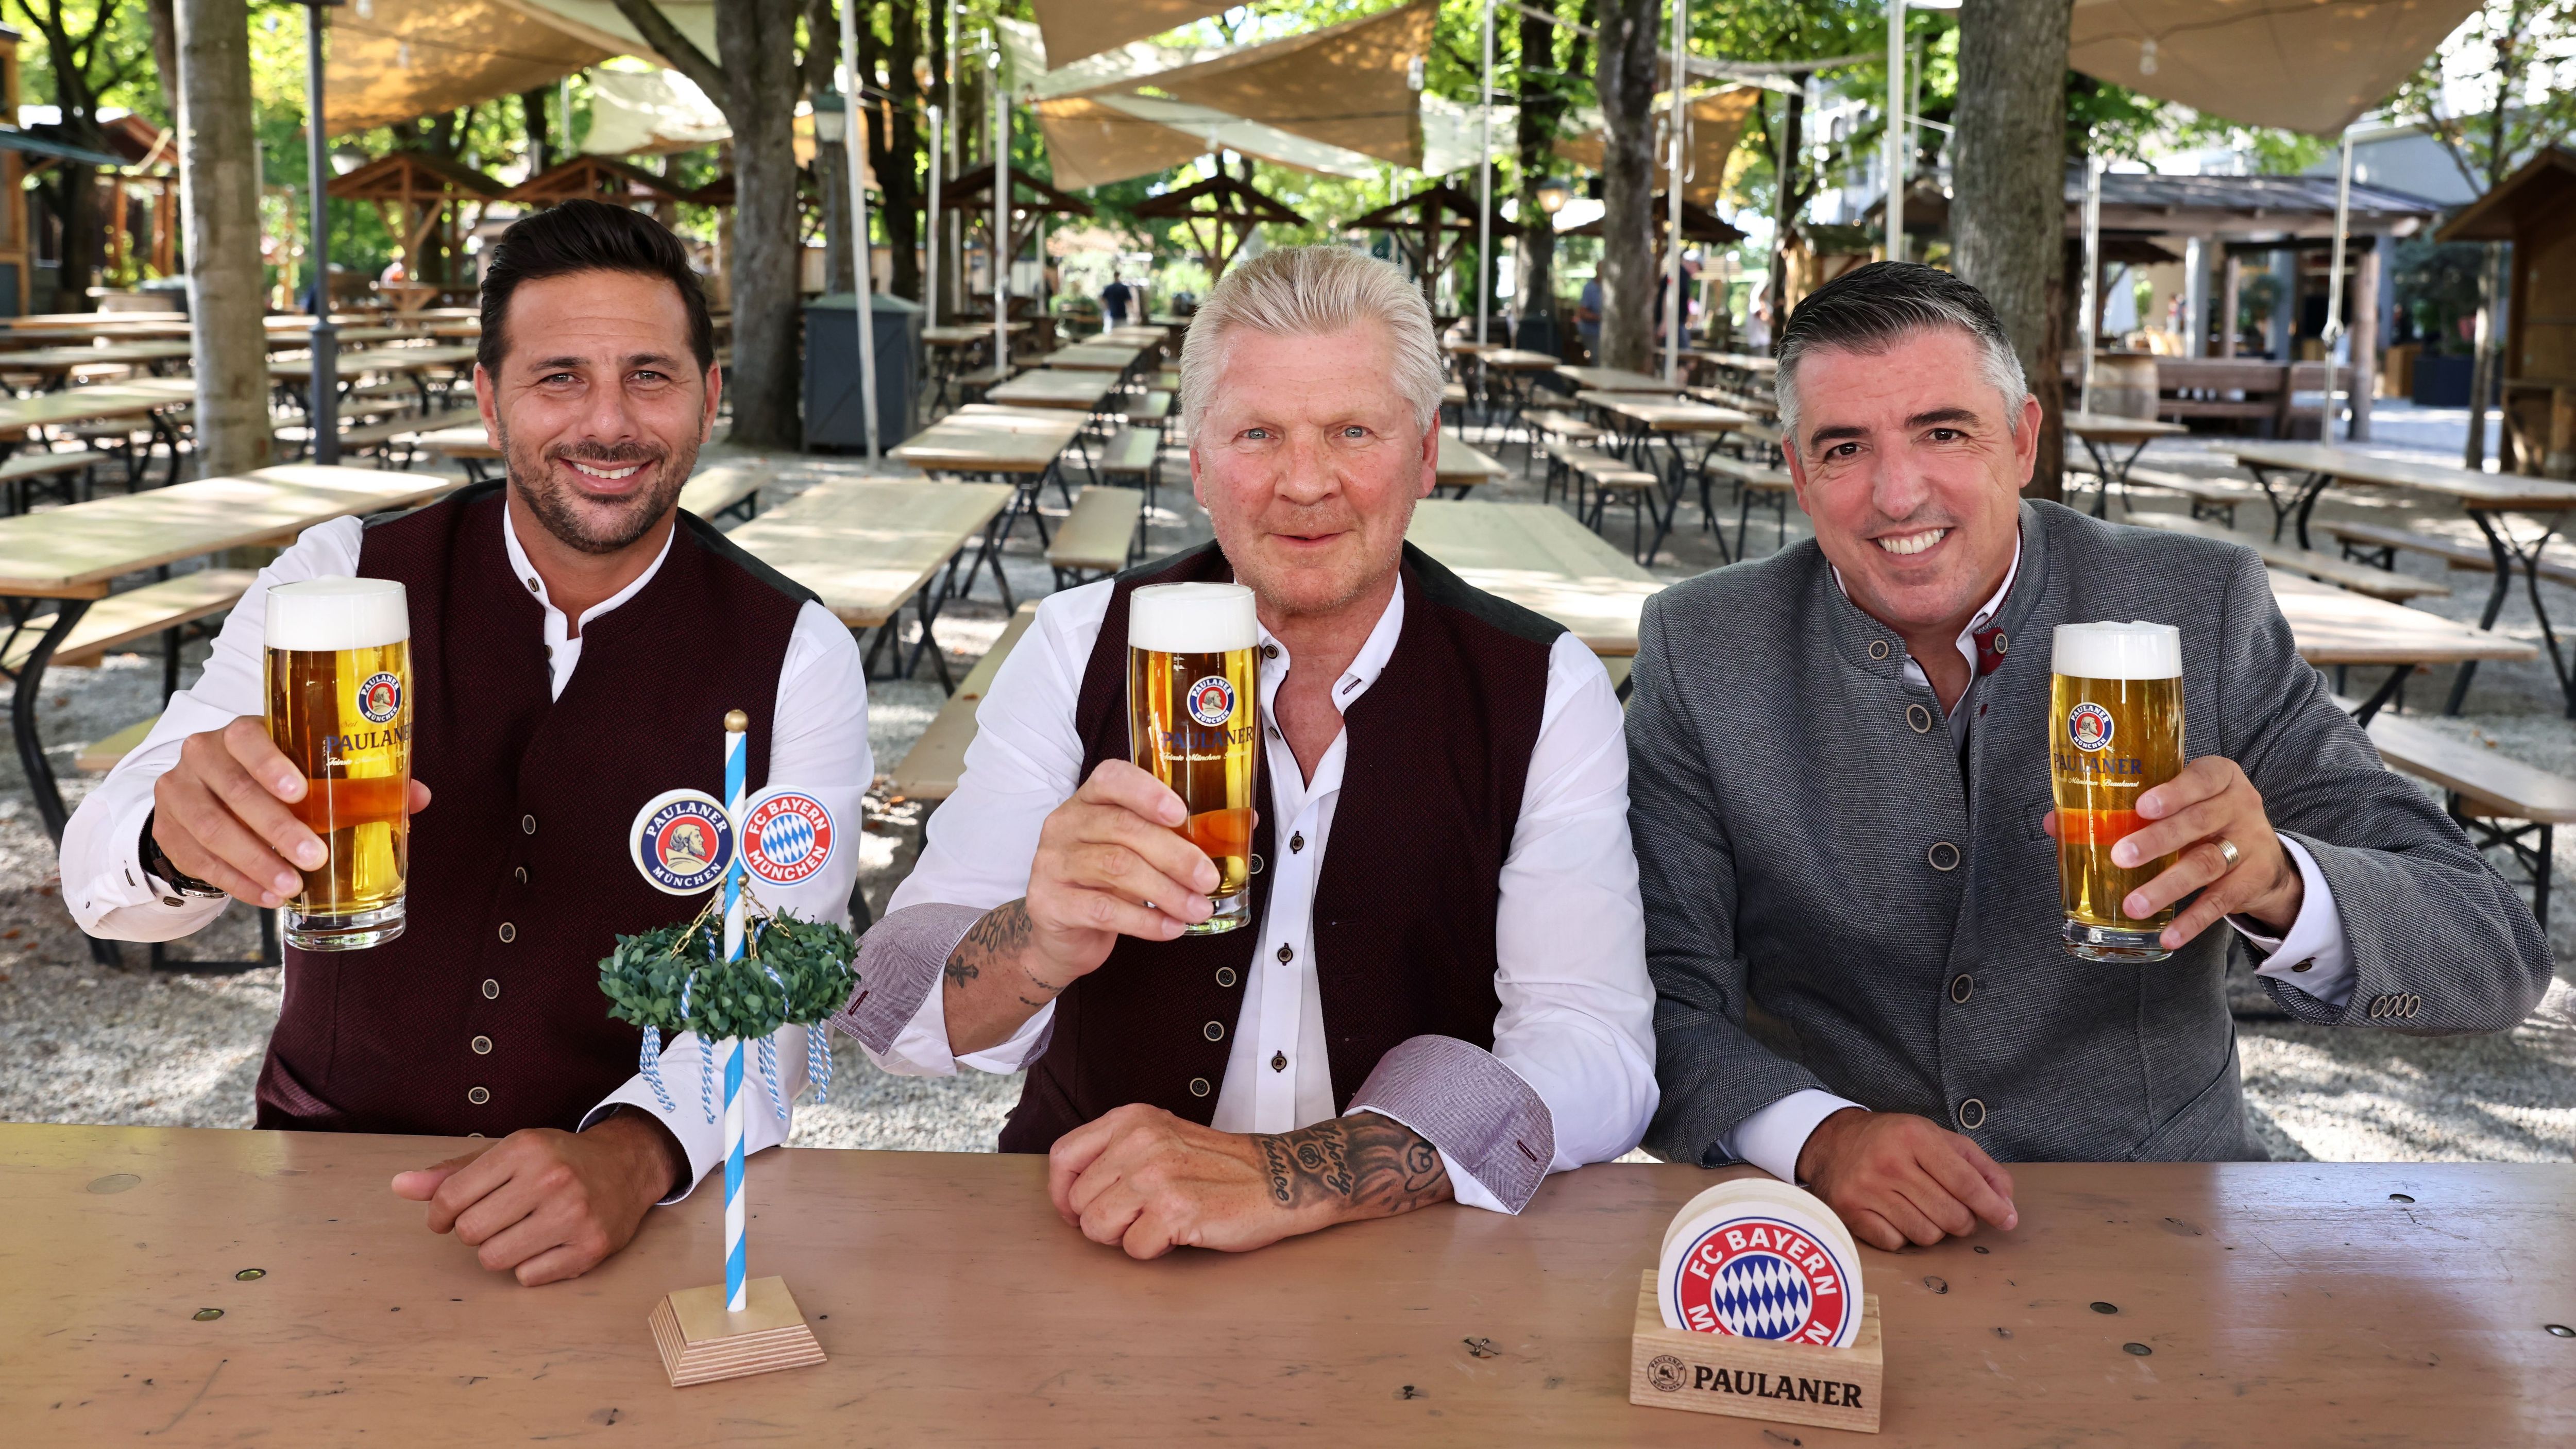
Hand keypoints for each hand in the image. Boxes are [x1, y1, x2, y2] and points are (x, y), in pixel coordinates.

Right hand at [151, 717, 431, 906]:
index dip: (270, 764)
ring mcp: (178, 793)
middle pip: (234, 792)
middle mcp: (201, 756)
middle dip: (276, 829)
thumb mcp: (307, 771)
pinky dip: (236, 882)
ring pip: (211, 830)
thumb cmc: (275, 778)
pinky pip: (199, 860)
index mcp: (238, 733)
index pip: (247, 738)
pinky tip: (268, 897)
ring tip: (292, 886)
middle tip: (314, 857)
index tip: (301, 792)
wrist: (208, 793)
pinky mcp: (168, 830)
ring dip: (255, 862)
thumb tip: (419, 796)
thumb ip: (359, 784)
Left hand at [389, 1112, 680, 1285]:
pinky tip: (545, 1244)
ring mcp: (574, 1215)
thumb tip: (399, 1185)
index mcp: (525, 1149)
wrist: (627, 1165)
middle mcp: (551, 1179)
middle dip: (473, 1232)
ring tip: (519, 1232)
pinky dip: (529, 1267)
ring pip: (495, 1259)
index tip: (446, 1218)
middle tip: (494, 1221)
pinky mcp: (591, 1247)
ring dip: (498, 1251)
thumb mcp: (507, 1153)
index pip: (451, 1198)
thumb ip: (452, 1173)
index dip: (439, 1215)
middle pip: (470, 1232)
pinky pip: (528, 1277)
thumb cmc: (557, 1160)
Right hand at [1024, 760, 1222, 980]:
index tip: (1180, 812)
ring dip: (1167, 891)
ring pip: (1117, 868)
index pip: (1111, 779)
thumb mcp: (1135, 854)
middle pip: (1123, 828)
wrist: (1059, 935)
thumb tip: (1244, 823)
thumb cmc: (1105, 884)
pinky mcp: (1051, 903)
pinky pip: (1104, 909)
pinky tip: (1170, 927)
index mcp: (1088, 802)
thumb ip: (1177, 837)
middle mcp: (1066, 825)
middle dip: (1175, 854)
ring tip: (1198, 908)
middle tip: (1208, 878)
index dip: (1146, 791)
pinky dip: (1146, 920)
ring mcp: (1053, 863)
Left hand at [1046, 1106, 1451, 1259]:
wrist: (1280, 1179)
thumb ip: (1116, 1152)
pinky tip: (1178, 1233)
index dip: (1063, 1193)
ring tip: (1157, 1224)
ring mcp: (1158, 1175)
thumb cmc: (1220, 1166)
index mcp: (1133, 1119)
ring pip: (1098, 1227)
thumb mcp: (1161, 1137)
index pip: (1063, 1156)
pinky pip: (1134, 1249)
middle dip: (1100, 1221)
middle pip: (1078, 1200)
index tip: (1078, 1209)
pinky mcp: (1176, 1210)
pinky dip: (1153, 1251)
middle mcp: (1140, 1141)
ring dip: (1124, 1237)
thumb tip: (1069, 1192)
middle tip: (1135, 1220)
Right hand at [1794, 1109, 2016, 1250]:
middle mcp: (1889, 1162)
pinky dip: (1904, 1236)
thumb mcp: (1936, 1138)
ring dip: (1934, 1229)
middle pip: (1951, 1215)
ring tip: (1923, 1210)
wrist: (1831, 1142)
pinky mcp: (1850, 1212)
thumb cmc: (1894, 1141)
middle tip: (1956, 1211)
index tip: (2007, 1220)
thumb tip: (2007, 1204)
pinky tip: (1897, 1216)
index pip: (1965, 1182)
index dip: (1992, 1206)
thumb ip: (1978, 1166)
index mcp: (1914, 1137)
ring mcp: (1866, 1190)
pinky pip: (1897, 1244)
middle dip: (1964, 1220)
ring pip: (1927, 1235)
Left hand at [2043, 755, 2300, 946]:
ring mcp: (2248, 845)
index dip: (2174, 791)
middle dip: (2158, 840)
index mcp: (2219, 778)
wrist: (2267, 858)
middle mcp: (2238, 807)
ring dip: (2167, 885)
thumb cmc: (2203, 820)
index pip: (2202, 777)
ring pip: (2206, 863)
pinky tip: (2168, 935)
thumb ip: (2126, 808)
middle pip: (2198, 822)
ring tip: (2134, 905)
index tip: (2142, 805)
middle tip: (2121, 856)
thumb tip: (2055, 823)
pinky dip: (2192, 921)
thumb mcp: (2179, 804)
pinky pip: (2220, 902)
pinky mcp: (2250, 882)